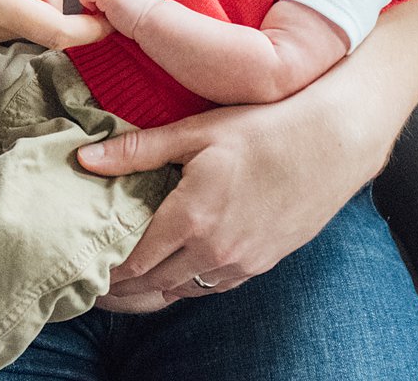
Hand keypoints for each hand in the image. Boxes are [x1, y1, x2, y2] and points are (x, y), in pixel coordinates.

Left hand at [76, 97, 378, 304]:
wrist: (335, 142)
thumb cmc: (265, 126)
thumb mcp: (197, 131)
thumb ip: (138, 150)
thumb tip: (84, 158)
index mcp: (192, 217)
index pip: (133, 262)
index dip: (104, 270)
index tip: (81, 267)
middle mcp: (214, 250)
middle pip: (152, 286)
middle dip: (119, 289)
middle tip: (91, 284)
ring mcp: (241, 262)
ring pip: (182, 291)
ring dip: (151, 290)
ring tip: (124, 284)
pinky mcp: (262, 264)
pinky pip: (212, 287)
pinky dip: (186, 284)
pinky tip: (173, 272)